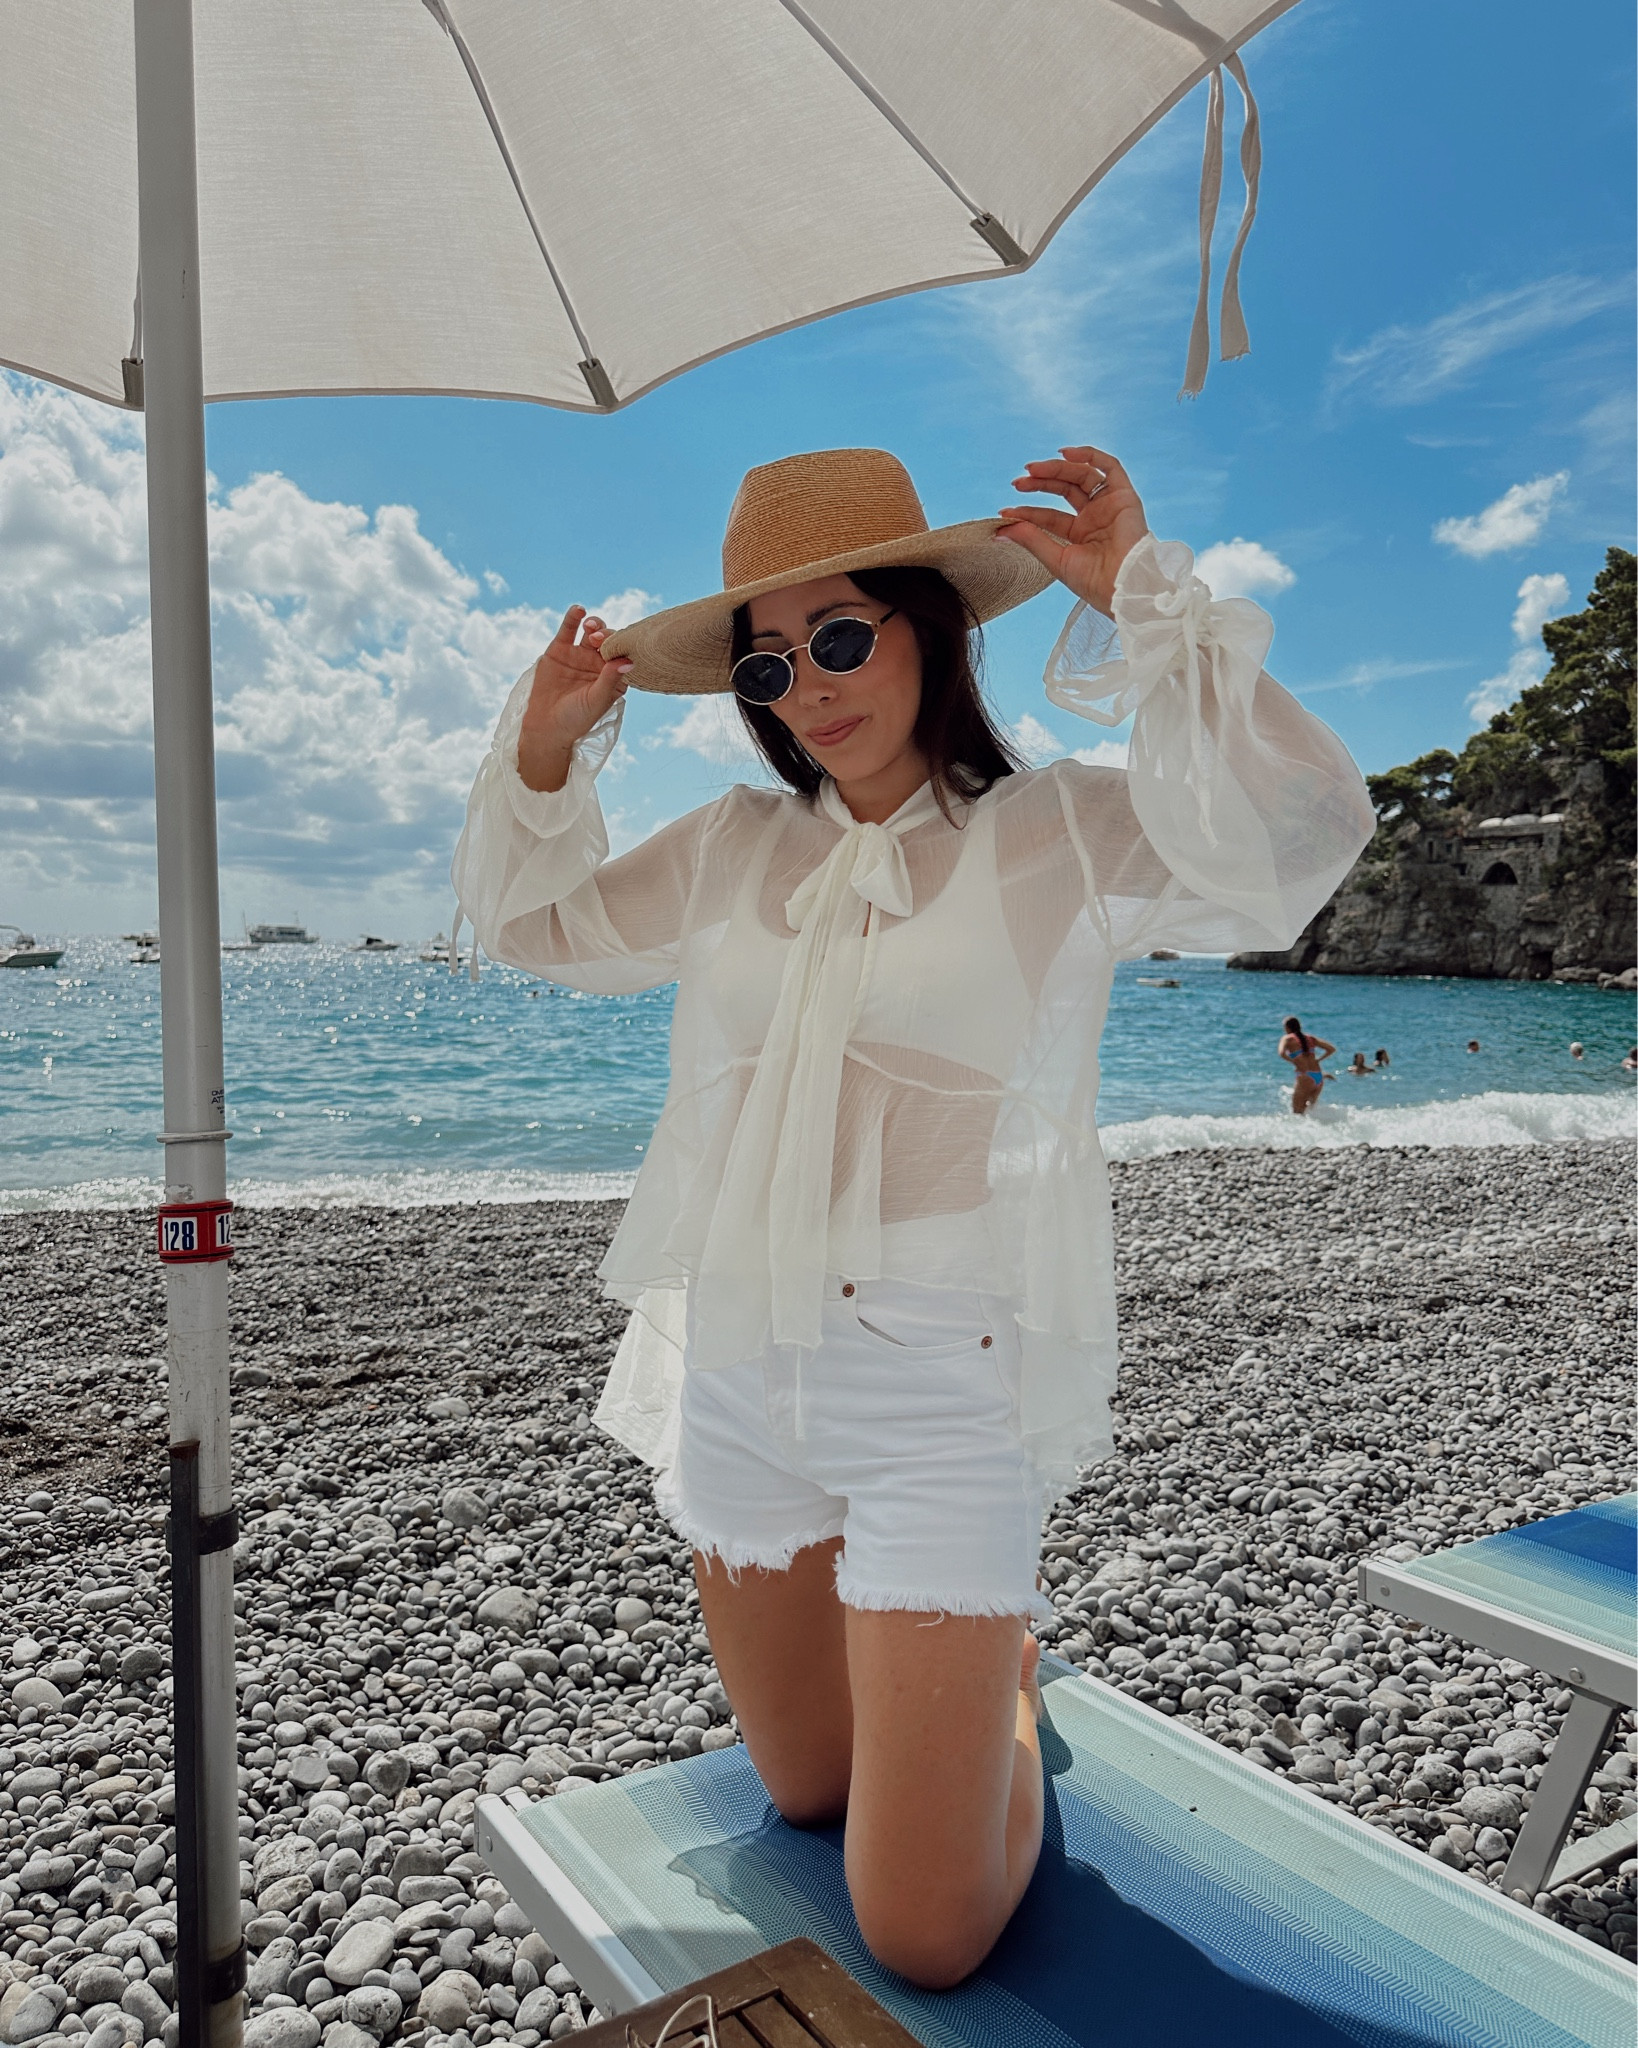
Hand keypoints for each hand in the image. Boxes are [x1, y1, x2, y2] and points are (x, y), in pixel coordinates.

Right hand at [517, 606, 630, 792]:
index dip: (623, 647)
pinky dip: (574, 617)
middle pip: (610, 640)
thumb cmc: (576, 720)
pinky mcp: (560, 649)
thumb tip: (628, 661)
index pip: (624, 655)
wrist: (545, 727)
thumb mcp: (596, 701)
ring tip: (590, 627)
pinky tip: (578, 610)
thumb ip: (610, 680)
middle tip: (598, 640)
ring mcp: (580, 654)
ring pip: (592, 631)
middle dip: (607, 636)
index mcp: (615, 676)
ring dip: (595, 625)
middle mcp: (600, 662)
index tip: (617, 648)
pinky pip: (569, 629)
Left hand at [994, 445, 1147, 615]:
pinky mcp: (1124, 496)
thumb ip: (1031, 540)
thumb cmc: (1094, 582)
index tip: (1005, 513)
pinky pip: (1109, 466)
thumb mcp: (1056, 559)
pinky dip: (1089, 455)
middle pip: (1064, 489)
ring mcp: (1109, 505)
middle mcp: (1095, 517)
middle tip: (1017, 483)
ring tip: (1032, 470)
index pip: (1048, 516)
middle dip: (1039, 483)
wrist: (1123, 586)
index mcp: (1080, 535)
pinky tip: (1065, 453)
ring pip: (1081, 475)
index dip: (1026, 512)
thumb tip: (1002, 529)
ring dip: (1055, 468)